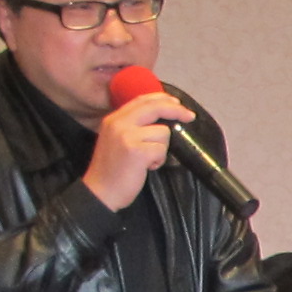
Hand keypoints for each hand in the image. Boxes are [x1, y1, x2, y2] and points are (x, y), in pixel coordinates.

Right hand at [84, 87, 184, 211]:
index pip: (142, 100)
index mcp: (114, 119)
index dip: (162, 99)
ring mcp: (127, 136)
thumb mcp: (117, 139)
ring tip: (149, 160)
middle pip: (155, 108)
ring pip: (163, 132)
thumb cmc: (112, 170)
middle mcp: (119, 123)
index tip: (177, 103)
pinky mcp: (137, 151)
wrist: (100, 192)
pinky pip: (162, 149)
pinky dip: (159, 160)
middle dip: (176, 111)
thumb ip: (133, 126)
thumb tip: (161, 117)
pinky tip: (148, 167)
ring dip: (162, 148)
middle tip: (190, 116)